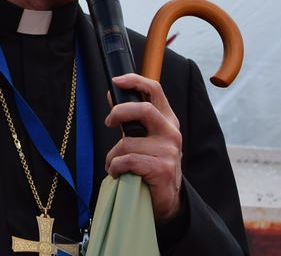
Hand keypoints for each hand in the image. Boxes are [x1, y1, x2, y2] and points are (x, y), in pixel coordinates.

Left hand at [104, 73, 182, 222]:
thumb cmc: (150, 165)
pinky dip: (116, 167)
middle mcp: (171, 132)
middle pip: (143, 109)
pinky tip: (120, 173)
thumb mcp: (142, 137)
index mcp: (166, 120)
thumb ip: (130, 118)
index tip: (116, 81)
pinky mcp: (162, 168)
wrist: (165, 199)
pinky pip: (128, 160)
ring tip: (116, 165)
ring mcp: (169, 150)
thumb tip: (112, 94)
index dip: (135, 81)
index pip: (155, 90)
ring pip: (127, 142)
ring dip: (113, 156)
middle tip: (109, 122)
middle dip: (119, 113)